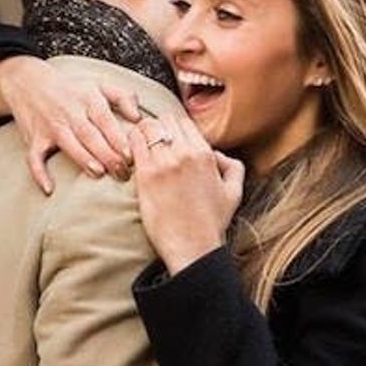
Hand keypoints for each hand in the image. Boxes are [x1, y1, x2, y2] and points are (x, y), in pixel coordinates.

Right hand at [0, 56, 142, 192]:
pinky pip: (34, 158)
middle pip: (90, 134)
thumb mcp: (98, 85)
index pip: (105, 120)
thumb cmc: (70, 89)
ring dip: (83, 159)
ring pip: (68, 144)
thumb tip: (139, 117)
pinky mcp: (34, 139)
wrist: (27, 82)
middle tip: (122, 172)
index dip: (117, 138)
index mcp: (88, 99)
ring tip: (98, 173)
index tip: (130, 155)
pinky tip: (49, 189)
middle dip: (106, 154)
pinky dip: (39, 173)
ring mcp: (51, 126)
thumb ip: (123, 97)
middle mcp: (69, 112)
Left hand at [128, 114, 244, 273]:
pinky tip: (131, 156)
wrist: (192, 246)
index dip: (173, 128)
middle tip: (152, 143)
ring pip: (146, 127)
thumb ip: (232, 166)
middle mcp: (184, 154)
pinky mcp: (145, 176)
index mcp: (205, 154)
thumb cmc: (212, 223)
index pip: (183, 121)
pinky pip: (133, 144)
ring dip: (142, 134)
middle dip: (157, 128)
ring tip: (140, 147)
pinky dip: (130, 145)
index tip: (167, 140)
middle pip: (164, 120)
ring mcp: (163, 163)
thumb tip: (217, 154)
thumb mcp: (234, 192)